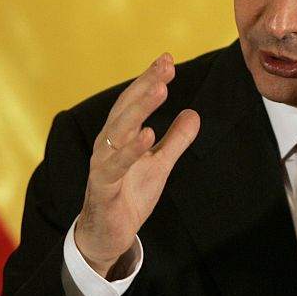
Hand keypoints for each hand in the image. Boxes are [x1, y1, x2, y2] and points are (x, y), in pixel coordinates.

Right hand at [74, 53, 199, 277]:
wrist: (106, 236)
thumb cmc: (128, 196)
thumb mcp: (160, 165)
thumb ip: (176, 140)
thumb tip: (194, 113)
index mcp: (119, 135)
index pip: (134, 101)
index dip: (149, 79)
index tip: (167, 59)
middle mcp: (107, 144)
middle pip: (126, 108)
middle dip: (146, 85)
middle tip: (166, 65)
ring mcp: (103, 165)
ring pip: (118, 130)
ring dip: (140, 109)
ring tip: (160, 89)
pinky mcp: (103, 188)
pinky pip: (115, 166)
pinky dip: (131, 149)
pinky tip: (147, 134)